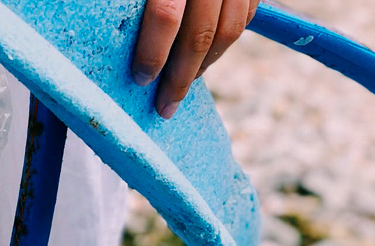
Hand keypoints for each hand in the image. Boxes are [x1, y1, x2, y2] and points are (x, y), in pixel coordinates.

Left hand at [132, 0, 258, 118]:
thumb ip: (145, 11)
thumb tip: (130, 49)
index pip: (166, 17)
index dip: (153, 54)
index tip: (141, 79)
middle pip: (200, 34)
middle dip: (180, 77)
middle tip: (164, 105)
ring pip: (228, 31)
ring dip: (206, 64)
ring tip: (185, 81)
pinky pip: (245, 18)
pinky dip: (224, 42)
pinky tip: (205, 55)